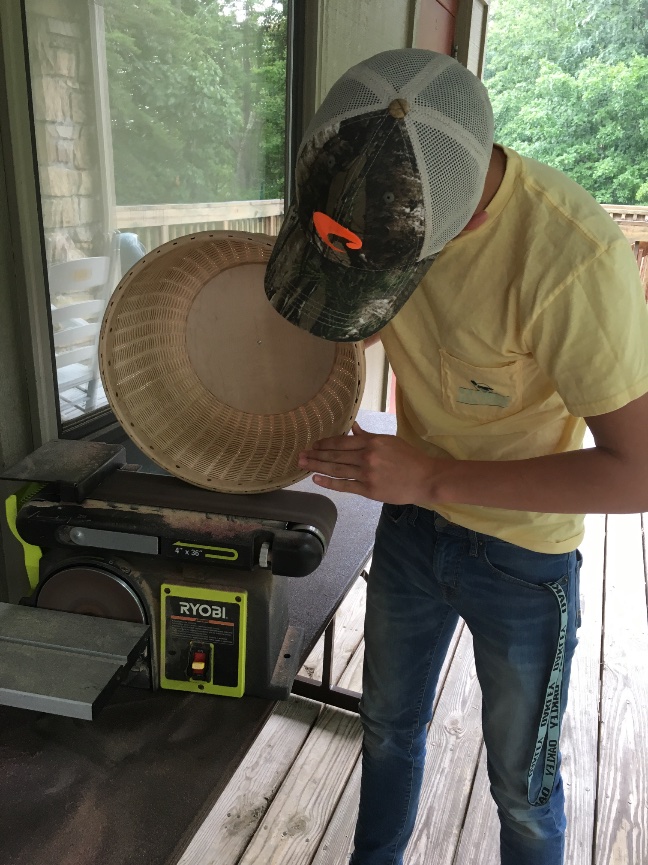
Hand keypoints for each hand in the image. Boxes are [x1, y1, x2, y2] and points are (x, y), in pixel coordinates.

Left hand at [298, 422, 436, 502]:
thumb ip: (368, 436)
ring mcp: (366, 474)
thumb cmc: (410, 458)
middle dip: (315, 455)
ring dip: (317, 467)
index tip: (313, 444)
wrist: (426, 478)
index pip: (341, 441)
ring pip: (336, 469)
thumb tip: (353, 427)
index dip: (325, 443)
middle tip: (300, 455)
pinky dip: (329, 482)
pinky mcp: (369, 490)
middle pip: (334, 455)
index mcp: (371, 442)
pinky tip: (316, 479)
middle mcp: (366, 456)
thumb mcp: (390, 441)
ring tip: (303, 465)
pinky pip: (344, 486)